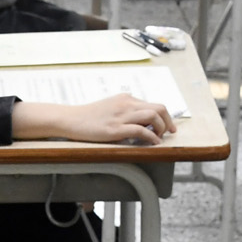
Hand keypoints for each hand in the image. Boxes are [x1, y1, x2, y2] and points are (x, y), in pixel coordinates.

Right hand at [17, 94, 173, 144]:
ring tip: (159, 138)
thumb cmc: (89, 116)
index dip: (164, 117)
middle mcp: (127, 104)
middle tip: (169, 133)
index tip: (167, 127)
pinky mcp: (116, 128)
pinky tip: (153, 144)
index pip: (153, 104)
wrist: (71, 119)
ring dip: (161, 129)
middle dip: (168, 121)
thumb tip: (140, 122)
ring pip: (153, 116)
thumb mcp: (110, 107)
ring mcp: (122, 115)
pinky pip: (141, 130)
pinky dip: (152, 137)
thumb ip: (125, 111)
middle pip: (159, 108)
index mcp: (126, 98)